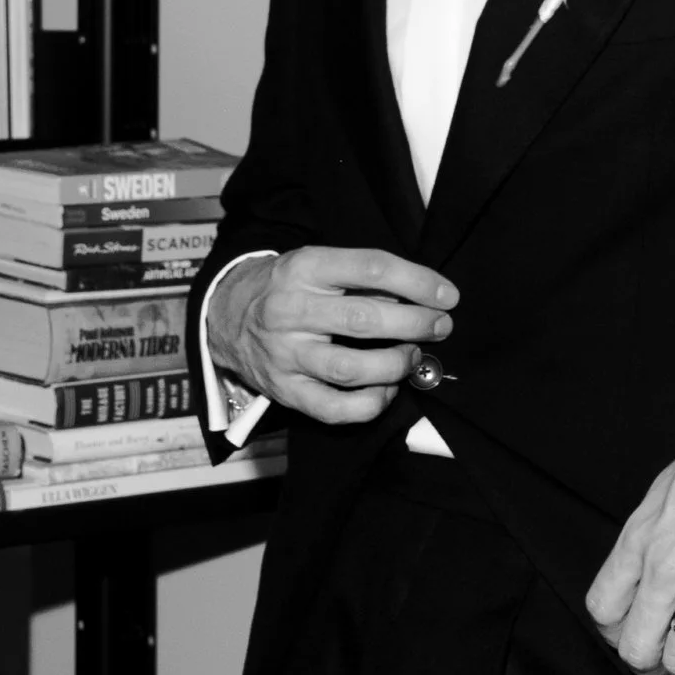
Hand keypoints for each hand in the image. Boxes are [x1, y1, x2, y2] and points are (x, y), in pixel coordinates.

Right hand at [208, 246, 458, 426]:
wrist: (227, 316)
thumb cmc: (287, 287)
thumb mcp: (316, 264)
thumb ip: (362, 278)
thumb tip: (423, 296)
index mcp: (304, 267)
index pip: (371, 269)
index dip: (418, 282)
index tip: (447, 294)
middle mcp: (291, 310)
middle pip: (365, 319)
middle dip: (416, 324)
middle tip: (440, 325)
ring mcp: (286, 354)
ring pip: (352, 368)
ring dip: (396, 364)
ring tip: (413, 356)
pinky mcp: (285, 391)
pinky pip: (336, 409)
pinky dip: (372, 403)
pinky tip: (386, 388)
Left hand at [586, 382, 674, 674]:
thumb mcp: (666, 486)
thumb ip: (651, 533)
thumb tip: (649, 565)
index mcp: (640, 539)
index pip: (603, 610)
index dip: (617, 632)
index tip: (637, 632)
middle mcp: (666, 571)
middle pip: (636, 650)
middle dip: (650, 666)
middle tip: (668, 663)